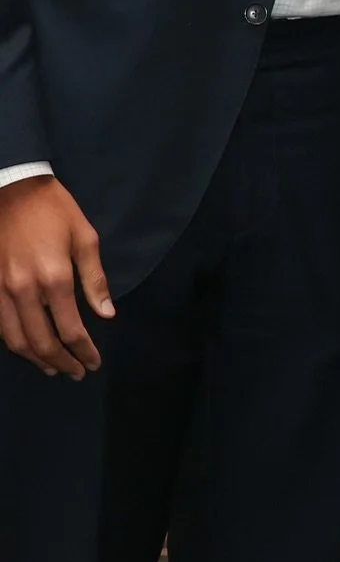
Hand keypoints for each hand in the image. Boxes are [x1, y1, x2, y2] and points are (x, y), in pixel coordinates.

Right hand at [0, 174, 113, 376]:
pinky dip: (13, 342)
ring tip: (53, 368)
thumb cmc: (55, 211)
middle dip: (61, 362)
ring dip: (34, 359)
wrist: (12, 189)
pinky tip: (27, 347)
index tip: (94, 363)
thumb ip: (95, 280)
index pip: (71, 329)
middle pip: (41, 342)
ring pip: (14, 339)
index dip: (84, 351)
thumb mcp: (85, 239)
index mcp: (54, 279)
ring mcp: (0, 290)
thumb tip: (106, 314)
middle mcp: (23, 291)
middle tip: (76, 373)